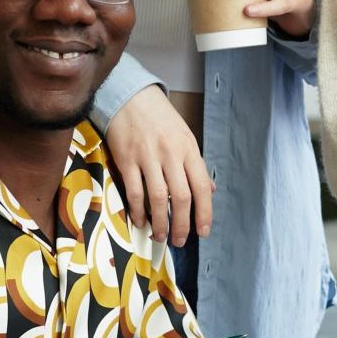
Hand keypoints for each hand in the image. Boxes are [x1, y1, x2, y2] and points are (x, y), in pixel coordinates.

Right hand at [105, 86, 213, 246]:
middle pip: (181, 197)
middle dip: (182, 225)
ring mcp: (148, 157)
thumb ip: (196, 166)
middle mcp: (171, 155)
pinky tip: (139, 220)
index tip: (203, 232)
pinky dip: (138, 210)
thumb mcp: (185, 137)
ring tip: (159, 236)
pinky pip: (134, 191)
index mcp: (189, 150)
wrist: (130, 96)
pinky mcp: (127, 159)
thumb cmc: (160, 118)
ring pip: (158, 198)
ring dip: (160, 222)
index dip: (204, 213)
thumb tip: (210, 190)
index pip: (202, 187)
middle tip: (179, 241)